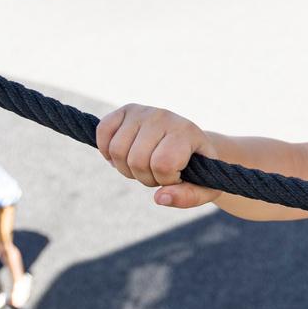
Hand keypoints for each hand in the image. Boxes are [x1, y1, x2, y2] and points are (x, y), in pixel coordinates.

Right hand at [95, 104, 220, 208]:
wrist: (192, 143)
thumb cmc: (198, 168)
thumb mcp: (205, 187)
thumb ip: (188, 197)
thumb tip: (159, 198)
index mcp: (186, 132)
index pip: (163, 164)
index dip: (166, 180)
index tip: (177, 176)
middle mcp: (163, 117)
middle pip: (136, 161)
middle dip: (146, 178)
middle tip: (158, 173)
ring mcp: (142, 111)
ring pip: (117, 150)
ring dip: (127, 169)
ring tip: (144, 165)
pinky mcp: (125, 110)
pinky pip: (102, 131)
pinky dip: (107, 151)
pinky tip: (123, 157)